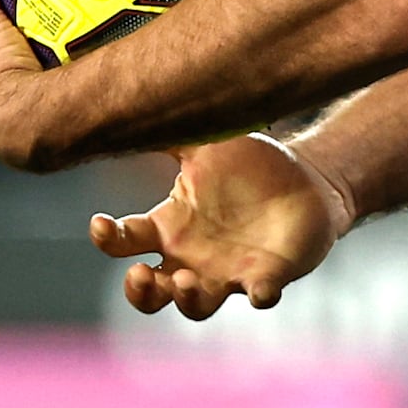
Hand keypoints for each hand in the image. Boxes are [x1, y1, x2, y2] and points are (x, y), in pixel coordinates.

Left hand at [0, 0, 60, 169]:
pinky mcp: (32, 130)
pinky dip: (55, 80)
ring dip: (37, 60)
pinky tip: (77, 68)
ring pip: (20, 75)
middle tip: (38, 12)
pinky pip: (44, 93)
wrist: (30, 128)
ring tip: (65, 39)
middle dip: (10, 34)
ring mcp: (2, 117)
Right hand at [93, 133, 355, 319]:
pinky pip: (259, 295)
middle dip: (139, 291)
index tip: (101, 224)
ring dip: (186, 299)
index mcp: (171, 225)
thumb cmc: (249, 164)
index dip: (108, 239)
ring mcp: (227, 273)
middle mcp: (191, 258)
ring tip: (187, 280)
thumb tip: (127, 101)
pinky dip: (259, 295)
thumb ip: (169, 133)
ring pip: (195, 306)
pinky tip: (259, 289)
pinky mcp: (265, 277)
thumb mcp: (205, 144)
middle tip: (140, 274)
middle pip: (151, 292)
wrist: (305, 179)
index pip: (125, 242)